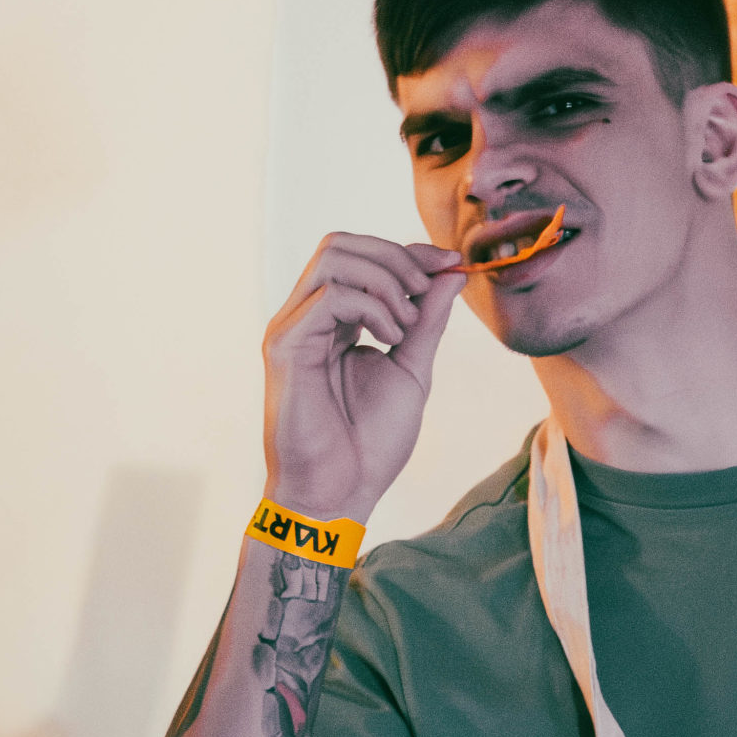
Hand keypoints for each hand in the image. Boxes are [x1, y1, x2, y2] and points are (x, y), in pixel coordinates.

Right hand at [262, 234, 463, 523]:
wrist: (339, 493)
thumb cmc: (369, 444)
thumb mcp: (412, 370)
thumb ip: (427, 321)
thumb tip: (451, 271)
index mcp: (333, 322)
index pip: (361, 256)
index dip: (407, 251)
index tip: (450, 264)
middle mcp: (306, 317)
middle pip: (340, 243)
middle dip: (396, 256)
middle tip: (428, 290)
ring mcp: (292, 328)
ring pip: (333, 257)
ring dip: (385, 278)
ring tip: (407, 323)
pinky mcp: (285, 346)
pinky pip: (330, 295)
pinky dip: (372, 306)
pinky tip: (390, 337)